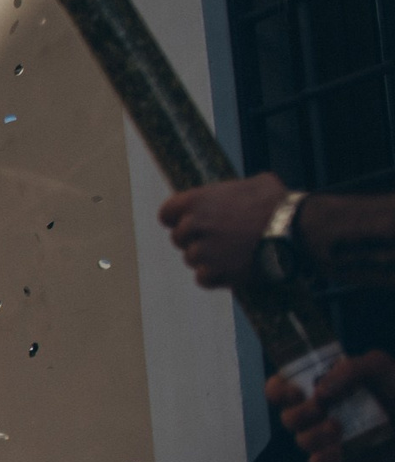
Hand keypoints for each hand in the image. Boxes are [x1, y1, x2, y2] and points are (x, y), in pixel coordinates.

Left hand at [158, 173, 289, 288]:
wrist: (295, 229)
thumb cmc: (278, 203)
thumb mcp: (254, 183)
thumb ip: (231, 191)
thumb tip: (235, 193)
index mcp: (197, 201)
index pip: (166, 214)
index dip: (176, 219)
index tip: (186, 222)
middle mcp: (193, 226)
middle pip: (178, 239)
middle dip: (194, 239)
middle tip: (218, 239)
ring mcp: (202, 251)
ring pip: (191, 259)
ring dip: (206, 258)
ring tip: (231, 253)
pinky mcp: (215, 272)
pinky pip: (202, 278)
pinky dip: (214, 276)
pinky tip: (230, 269)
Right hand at [269, 348, 394, 461]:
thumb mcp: (378, 365)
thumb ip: (350, 368)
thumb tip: (320, 391)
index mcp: (318, 385)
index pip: (279, 388)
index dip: (278, 391)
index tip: (296, 391)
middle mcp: (317, 410)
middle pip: (286, 417)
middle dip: (299, 414)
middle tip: (321, 408)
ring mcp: (327, 435)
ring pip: (301, 440)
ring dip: (315, 435)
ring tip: (338, 428)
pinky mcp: (339, 456)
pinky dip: (324, 458)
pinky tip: (340, 451)